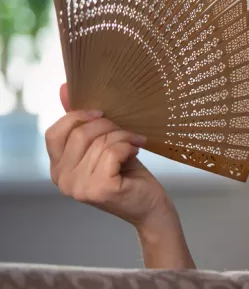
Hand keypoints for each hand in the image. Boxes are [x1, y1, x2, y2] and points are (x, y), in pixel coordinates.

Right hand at [45, 83, 175, 231]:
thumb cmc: (128, 173)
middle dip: (109, 126)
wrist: (150, 205)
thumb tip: (64, 87)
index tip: (103, 113)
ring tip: (134, 144)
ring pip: (100, 142)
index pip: (54, 133)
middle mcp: (62, 180)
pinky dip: (128, 147)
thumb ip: (82, 121)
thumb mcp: (102, 144)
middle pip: (81, 133)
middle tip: (128, 132)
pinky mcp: (100, 189)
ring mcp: (79, 187)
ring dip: (124, 137)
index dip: (77, 117)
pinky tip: (135, 154)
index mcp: (58, 168)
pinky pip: (112, 151)